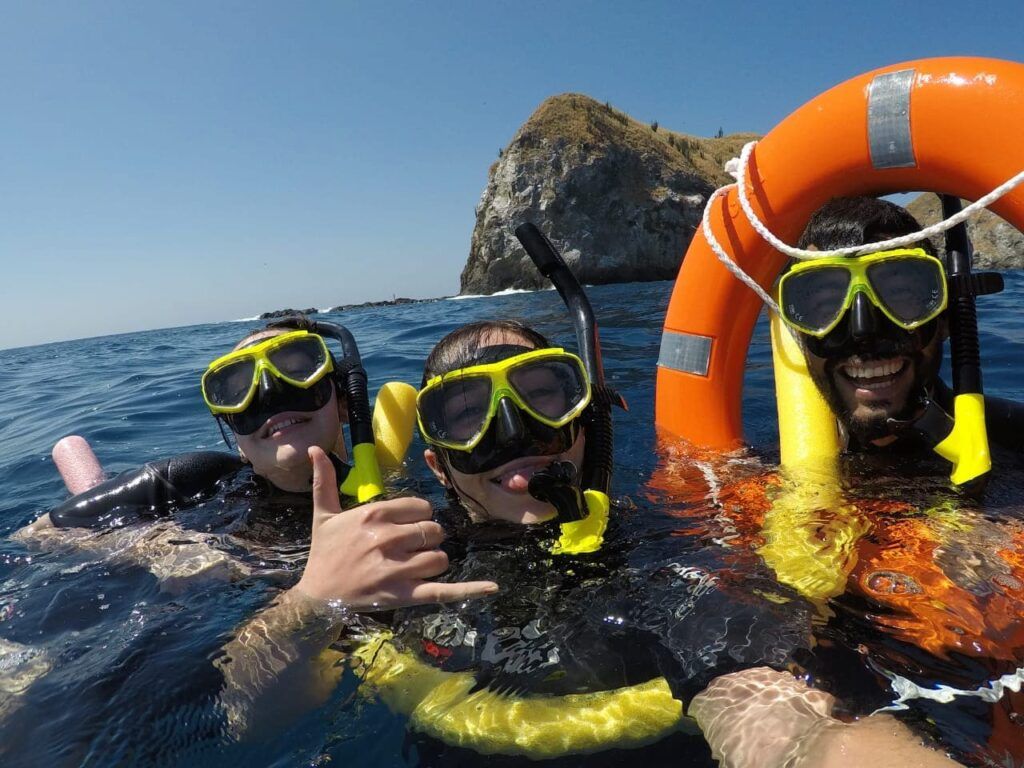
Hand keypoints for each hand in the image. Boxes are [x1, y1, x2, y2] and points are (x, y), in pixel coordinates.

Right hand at [292, 446, 498, 609]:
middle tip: (408, 548)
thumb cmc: (324, 554)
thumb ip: (324, 481)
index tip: (406, 526)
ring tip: (413, 566)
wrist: (317, 598)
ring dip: (433, 561)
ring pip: (440, 557)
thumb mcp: (323, 516)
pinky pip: (444, 591)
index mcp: (374, 516)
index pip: (421, 507)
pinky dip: (469, 590)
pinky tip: (491, 586)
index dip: (418, 517)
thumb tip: (314, 449)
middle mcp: (388, 539)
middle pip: (434, 531)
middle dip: (427, 538)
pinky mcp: (405, 595)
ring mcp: (397, 569)